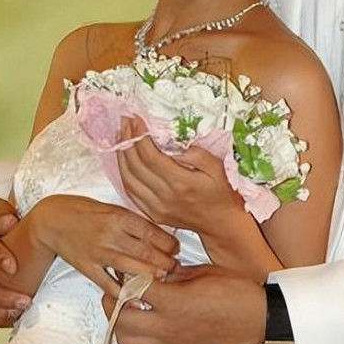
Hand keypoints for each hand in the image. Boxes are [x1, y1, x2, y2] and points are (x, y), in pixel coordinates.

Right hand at [33, 194, 179, 295]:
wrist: (52, 219)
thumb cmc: (86, 212)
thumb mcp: (112, 209)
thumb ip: (133, 222)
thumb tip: (159, 236)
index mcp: (120, 216)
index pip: (152, 232)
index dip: (168, 243)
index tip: (176, 249)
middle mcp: (110, 234)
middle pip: (145, 252)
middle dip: (165, 263)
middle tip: (175, 268)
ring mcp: (98, 252)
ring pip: (131, 269)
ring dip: (150, 276)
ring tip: (161, 279)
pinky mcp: (87, 267)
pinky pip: (107, 283)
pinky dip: (122, 291)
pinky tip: (134, 294)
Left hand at [101, 263, 264, 343]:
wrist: (258, 321)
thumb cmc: (237, 293)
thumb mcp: (204, 272)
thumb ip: (175, 272)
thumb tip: (155, 268)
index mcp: (176, 302)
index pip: (134, 288)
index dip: (126, 275)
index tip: (126, 265)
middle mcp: (168, 327)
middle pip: (120, 320)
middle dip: (112, 301)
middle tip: (117, 286)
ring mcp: (170, 343)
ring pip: (126, 340)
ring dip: (120, 322)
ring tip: (128, 304)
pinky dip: (137, 333)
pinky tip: (147, 316)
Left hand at [118, 118, 242, 233]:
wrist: (220, 223)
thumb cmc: (221, 192)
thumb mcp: (216, 167)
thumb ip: (196, 153)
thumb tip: (172, 143)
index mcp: (181, 183)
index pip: (151, 156)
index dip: (140, 136)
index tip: (136, 120)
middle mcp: (165, 197)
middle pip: (135, 166)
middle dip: (127, 140)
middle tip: (125, 122)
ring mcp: (156, 208)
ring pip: (128, 179)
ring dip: (122, 156)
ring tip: (121, 136)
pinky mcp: (152, 214)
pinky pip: (130, 192)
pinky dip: (124, 173)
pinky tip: (125, 159)